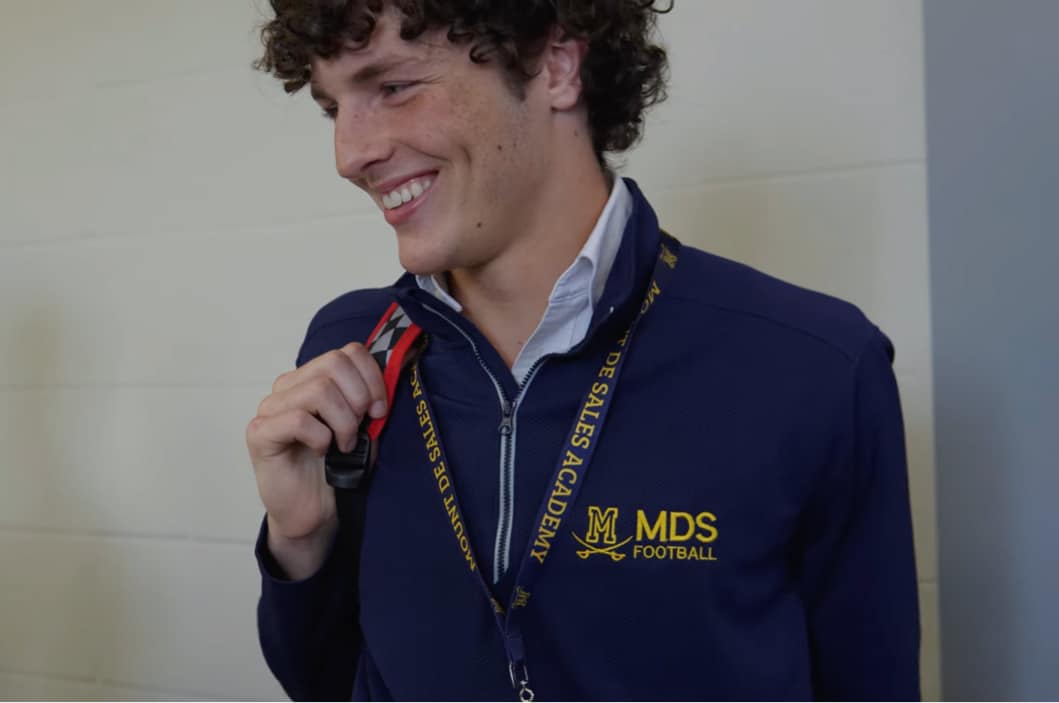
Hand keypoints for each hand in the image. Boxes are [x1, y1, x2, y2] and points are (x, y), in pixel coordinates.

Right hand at [247, 342, 386, 576]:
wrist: (315, 512)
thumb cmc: (337, 469)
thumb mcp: (364, 427)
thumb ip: (369, 399)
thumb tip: (388, 377)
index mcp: (313, 378)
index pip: (348, 352)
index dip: (372, 378)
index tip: (380, 410)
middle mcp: (288, 387)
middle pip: (334, 363)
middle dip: (359, 398)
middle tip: (360, 429)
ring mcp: (271, 407)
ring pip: (318, 390)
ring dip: (342, 422)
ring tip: (344, 445)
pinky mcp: (260, 433)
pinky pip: (299, 420)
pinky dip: (321, 437)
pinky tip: (322, 451)